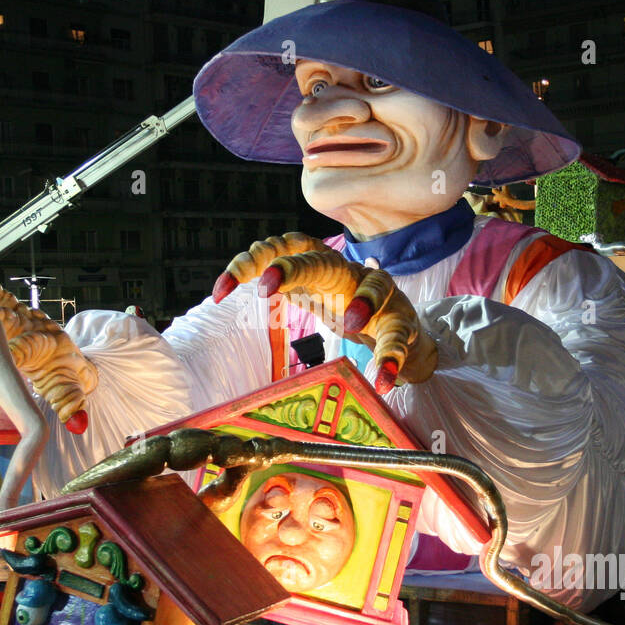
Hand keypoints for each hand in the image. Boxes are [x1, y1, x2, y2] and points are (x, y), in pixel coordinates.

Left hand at [213, 234, 436, 394]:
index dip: (254, 259)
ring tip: (349, 326)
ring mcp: (379, 293)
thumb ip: (281, 285)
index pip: (286, 246)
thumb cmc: (345, 305)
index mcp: (319, 264)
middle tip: (267, 285)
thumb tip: (225, 290)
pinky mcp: (401, 320)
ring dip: (363, 302)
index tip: (222, 290)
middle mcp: (348, 271)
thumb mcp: (310, 291)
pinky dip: (392, 355)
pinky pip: (399, 333)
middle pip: (323, 259)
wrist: (396, 327)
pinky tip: (383, 378)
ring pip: (375, 286)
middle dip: (294, 268)